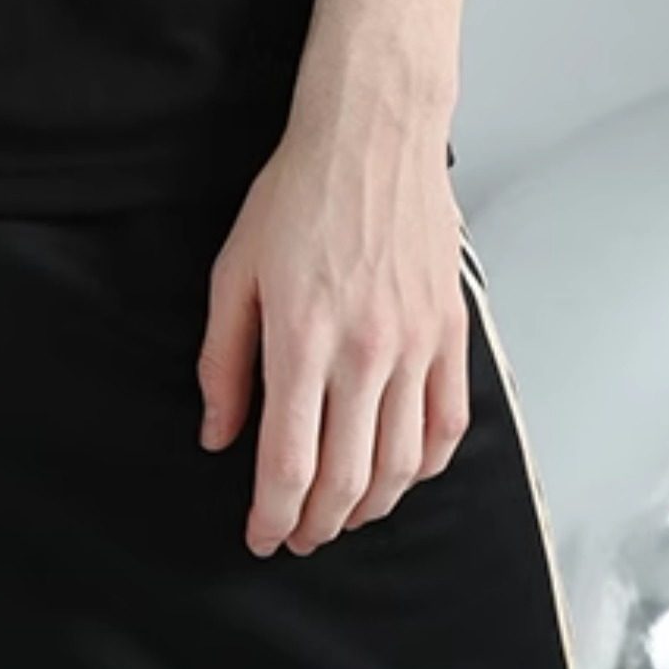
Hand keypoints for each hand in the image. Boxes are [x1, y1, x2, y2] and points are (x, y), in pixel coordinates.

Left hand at [195, 128, 470, 555]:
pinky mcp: (451, 331)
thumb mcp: (234, 269)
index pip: (288, 464)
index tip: (259, 536)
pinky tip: (399, 472)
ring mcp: (416, 343)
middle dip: (317, 526)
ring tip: (342, 515)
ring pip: (400, 466)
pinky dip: (423, 466)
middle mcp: (364, 350)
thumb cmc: (297, 193)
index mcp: (301, 336)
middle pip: (347, 481)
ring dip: (368, 508)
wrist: (372, 132)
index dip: (271, 516)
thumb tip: (218, 436)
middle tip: (298, 535)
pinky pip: (447, 425)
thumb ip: (223, 361)